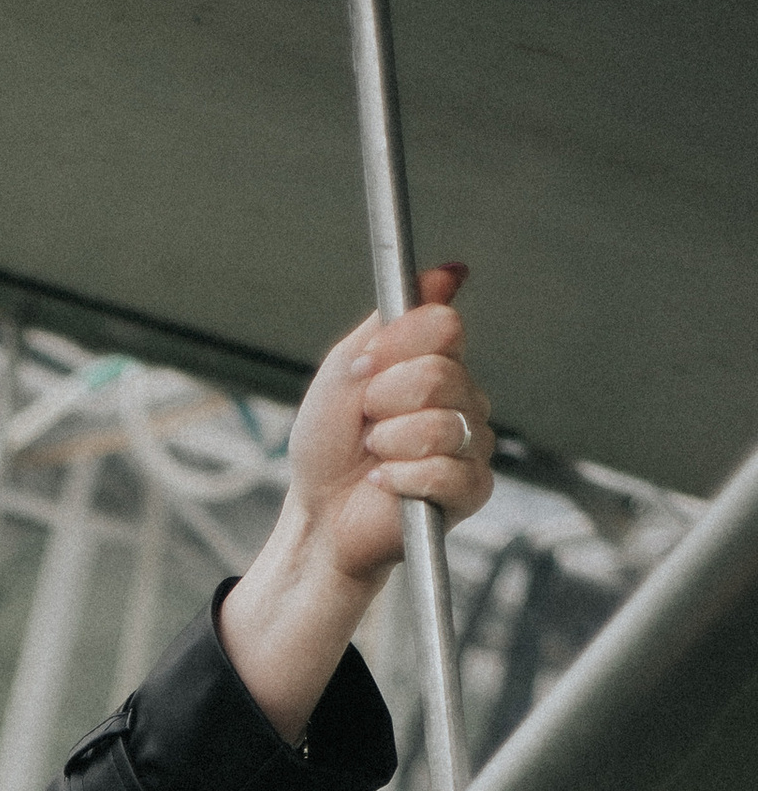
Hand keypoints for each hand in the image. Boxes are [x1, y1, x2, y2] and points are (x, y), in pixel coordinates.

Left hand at [219, 264, 492, 741]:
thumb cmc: (328, 450)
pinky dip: (402, 478)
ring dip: (389, 442)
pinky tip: (386, 484)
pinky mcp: (472, 489)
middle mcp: (463, 398)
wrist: (319, 517)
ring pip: (440, 424)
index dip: (394, 347)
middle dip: (383, 400)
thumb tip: (448, 272)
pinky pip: (445, 470)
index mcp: (436, 363)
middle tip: (365, 425)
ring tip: (374, 457)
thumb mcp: (344, 372)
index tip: (362, 372)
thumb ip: (391, 322)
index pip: (442, 325)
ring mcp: (472, 443)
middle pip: (440, 373)